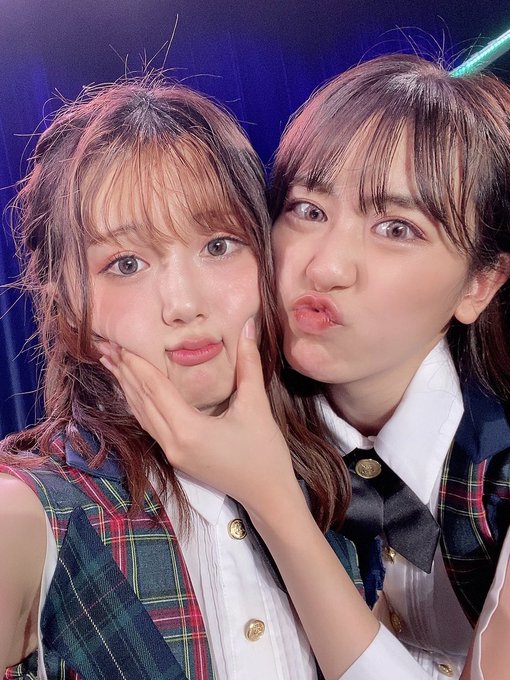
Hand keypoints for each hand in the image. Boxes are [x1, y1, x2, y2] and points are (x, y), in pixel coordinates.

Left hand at [98, 319, 300, 515]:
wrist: (268, 495)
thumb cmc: (264, 452)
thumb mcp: (256, 406)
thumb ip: (248, 364)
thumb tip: (247, 326)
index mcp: (188, 430)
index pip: (155, 389)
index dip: (137, 364)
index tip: (120, 341)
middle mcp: (172, 443)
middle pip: (141, 401)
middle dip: (124, 371)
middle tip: (105, 345)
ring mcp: (172, 453)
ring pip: (141, 415)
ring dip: (126, 387)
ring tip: (111, 362)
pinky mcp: (176, 457)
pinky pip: (149, 425)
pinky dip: (137, 404)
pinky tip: (132, 392)